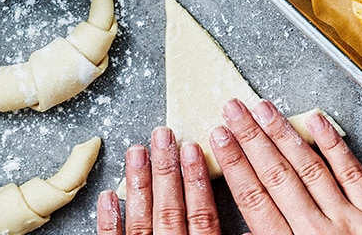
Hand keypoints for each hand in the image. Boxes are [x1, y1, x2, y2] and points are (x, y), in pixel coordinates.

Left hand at [96, 127, 219, 234]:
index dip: (197, 179)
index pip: (202, 213)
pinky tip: (106, 195)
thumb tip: (255, 226)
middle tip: (163, 136)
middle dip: (167, 169)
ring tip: (137, 150)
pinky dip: (109, 219)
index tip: (193, 148)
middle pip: (170, 208)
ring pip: (142, 220)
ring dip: (139, 183)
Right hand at [210, 99, 361, 234]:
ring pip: (308, 168)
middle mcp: (316, 233)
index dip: (234, 164)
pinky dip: (333, 144)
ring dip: (283, 134)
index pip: (254, 198)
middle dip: (251, 138)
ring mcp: (349, 220)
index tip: (220, 138)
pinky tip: (316, 121)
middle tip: (234, 110)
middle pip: (276, 175)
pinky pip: (352, 171)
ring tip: (264, 109)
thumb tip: (246, 229)